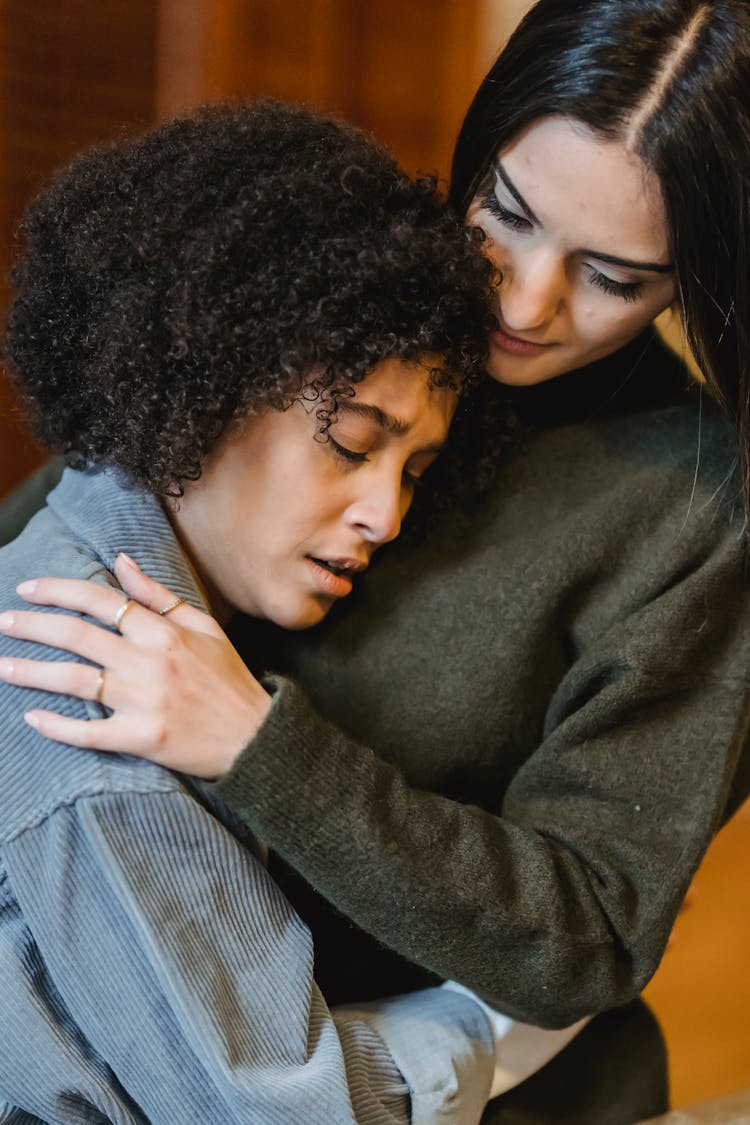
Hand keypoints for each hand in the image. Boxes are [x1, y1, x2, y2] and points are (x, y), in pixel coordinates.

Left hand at [0, 553, 270, 776]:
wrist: (254, 737)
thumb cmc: (228, 679)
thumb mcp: (203, 626)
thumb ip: (158, 595)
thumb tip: (120, 562)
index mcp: (163, 631)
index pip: (100, 600)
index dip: (59, 591)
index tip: (28, 590)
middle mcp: (149, 662)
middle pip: (76, 636)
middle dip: (32, 626)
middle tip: (3, 622)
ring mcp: (144, 702)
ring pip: (74, 681)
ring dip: (32, 671)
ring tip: (3, 666)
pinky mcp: (142, 739)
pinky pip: (89, 732)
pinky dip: (58, 726)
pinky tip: (33, 717)